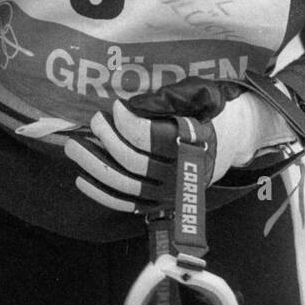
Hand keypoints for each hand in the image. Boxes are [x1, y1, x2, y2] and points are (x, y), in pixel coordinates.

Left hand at [64, 79, 291, 214]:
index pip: (149, 138)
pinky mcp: (159, 205)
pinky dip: (101, 193)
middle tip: (94, 120)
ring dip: (94, 165)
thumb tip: (126, 108)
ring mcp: (169, 195)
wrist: (230, 143)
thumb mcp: (197, 99)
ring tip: (74, 146)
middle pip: (132, 161)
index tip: (115, 106)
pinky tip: (82, 178)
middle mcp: (180, 175)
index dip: (126, 123)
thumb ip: (164, 102)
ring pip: (123, 184)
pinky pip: (124, 204)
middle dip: (106, 139)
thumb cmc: (208, 113)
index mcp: (192, 145)